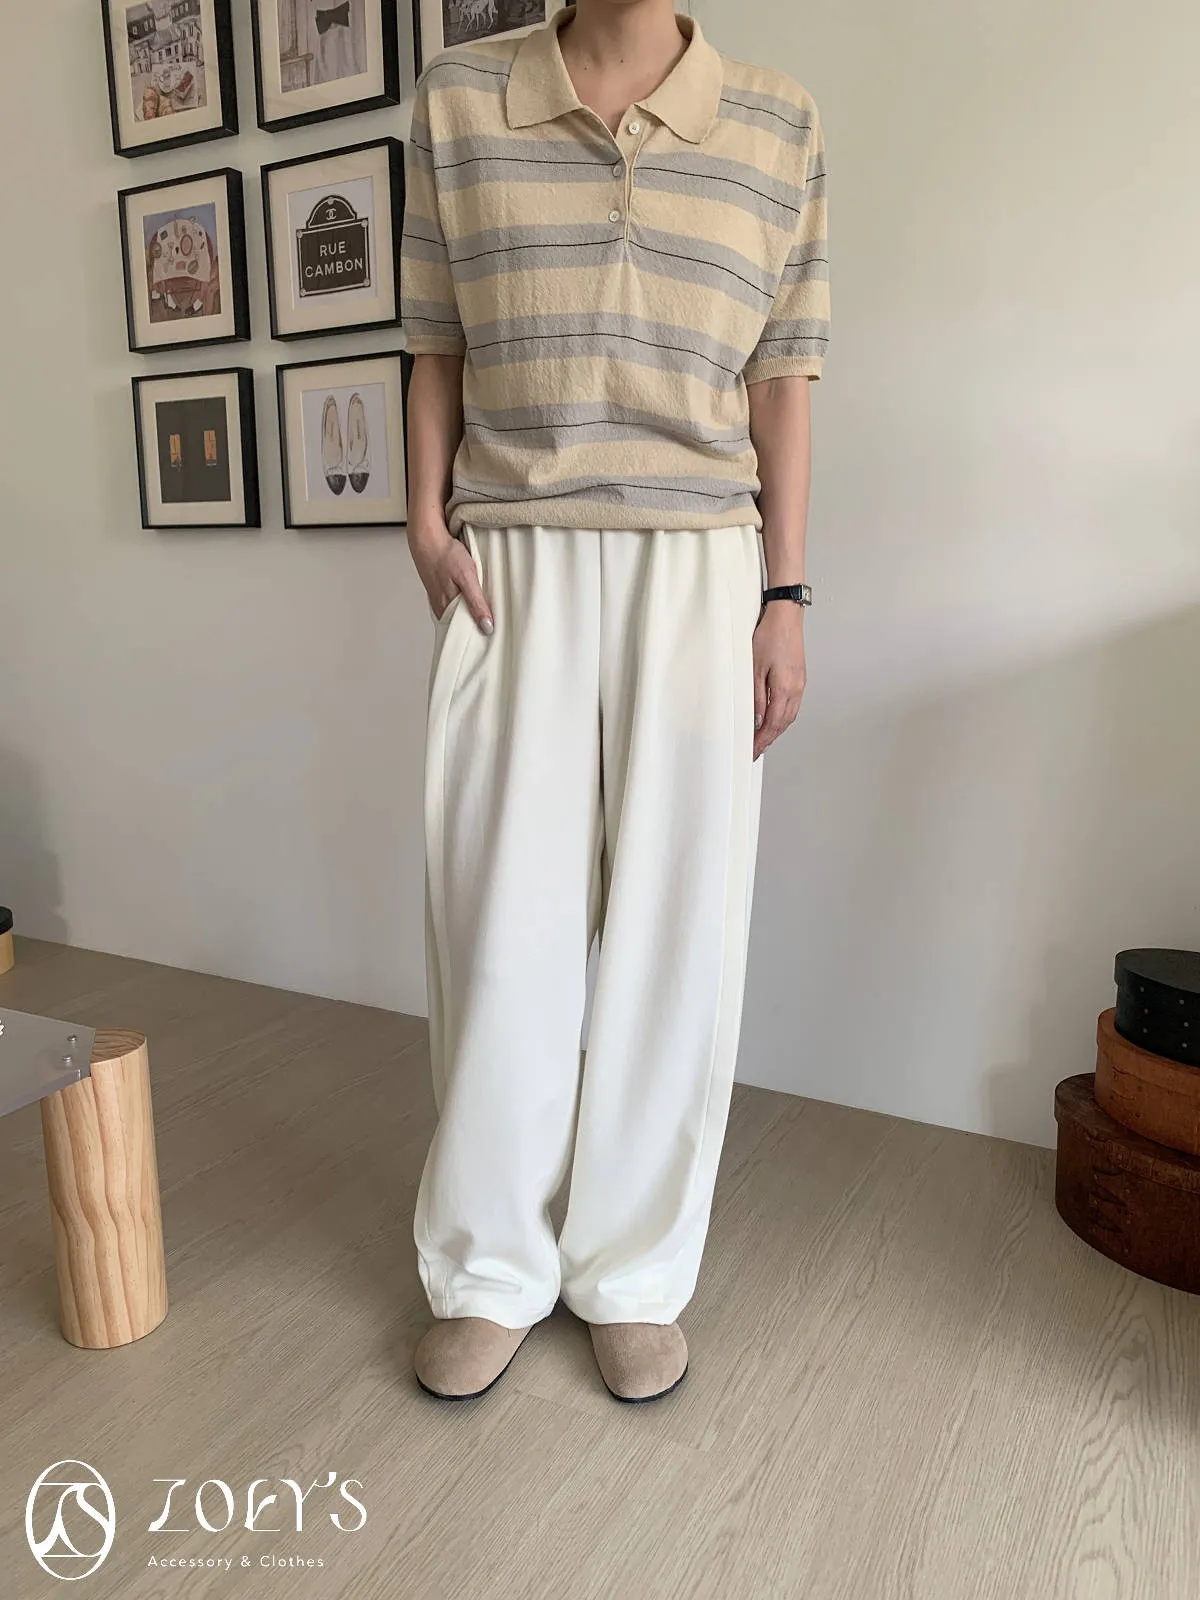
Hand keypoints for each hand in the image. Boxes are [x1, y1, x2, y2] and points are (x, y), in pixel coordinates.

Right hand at [408, 514, 492, 633]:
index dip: (479, 635)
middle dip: (476, 626)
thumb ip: (476, 603)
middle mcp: (441, 608)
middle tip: (493, 626)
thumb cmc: (445, 555)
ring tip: (485, 612)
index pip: (465, 633)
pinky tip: (470, 597)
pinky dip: (463, 603)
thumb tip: (486, 627)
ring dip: (470, 614)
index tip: (493, 637)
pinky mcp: (439, 591)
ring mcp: (439, 599)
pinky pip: (453, 603)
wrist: (427, 538)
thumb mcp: (467, 578)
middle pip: (462, 625)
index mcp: (447, 610)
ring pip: (458, 614)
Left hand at [753, 600, 805, 758]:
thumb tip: (756, 718)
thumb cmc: (770, 635)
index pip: (772, 724)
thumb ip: (756, 696)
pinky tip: (774, 718)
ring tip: (763, 738)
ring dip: (777, 730)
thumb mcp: (755, 667)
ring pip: (789, 716)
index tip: (752, 750)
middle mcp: (796, 689)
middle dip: (769, 739)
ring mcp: (800, 684)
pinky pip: (792, 705)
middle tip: (756, 750)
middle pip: (783, 724)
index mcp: (785, 689)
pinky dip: (783, 717)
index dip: (761, 740)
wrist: (786, 616)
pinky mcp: (799, 678)